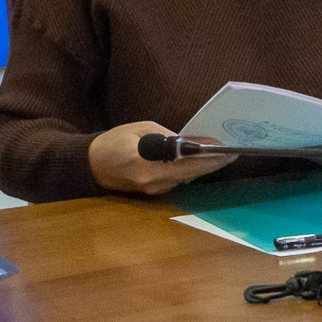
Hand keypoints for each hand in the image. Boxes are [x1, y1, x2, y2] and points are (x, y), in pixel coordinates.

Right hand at [89, 121, 234, 194]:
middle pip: (191, 174)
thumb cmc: (114, 141)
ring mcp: (153, 190)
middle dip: (211, 164)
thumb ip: (168, 137)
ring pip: (185, 178)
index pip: (187, 163)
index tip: (227, 151)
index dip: (209, 158)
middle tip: (230, 154)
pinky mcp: (152, 193)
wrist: (91, 164)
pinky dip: (188, 171)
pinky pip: (176, 181)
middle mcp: (154, 182)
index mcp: (148, 164)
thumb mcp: (141, 129)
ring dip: (201, 168)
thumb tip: (193, 143)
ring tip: (217, 156)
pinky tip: (195, 162)